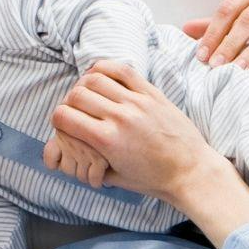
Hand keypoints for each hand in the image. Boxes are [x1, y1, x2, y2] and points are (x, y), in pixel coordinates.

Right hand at [50, 61, 222, 202]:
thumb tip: (67, 152)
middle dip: (69, 102)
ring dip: (84, 85)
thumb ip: (89, 161)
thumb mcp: (115, 177)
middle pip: (76, 95)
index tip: (64, 124)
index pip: (63, 116)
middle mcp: (120, 118)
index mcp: (107, 141)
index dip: (57, 120)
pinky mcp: (152, 94)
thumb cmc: (154, 179)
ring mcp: (137, 102)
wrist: (191, 172)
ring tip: (89, 95)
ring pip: (94, 78)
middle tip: (75, 110)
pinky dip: (106, 68)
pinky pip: (122, 70)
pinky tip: (102, 77)